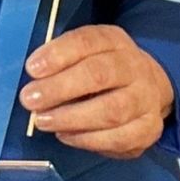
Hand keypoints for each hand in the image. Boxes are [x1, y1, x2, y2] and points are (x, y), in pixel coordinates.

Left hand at [19, 25, 173, 159]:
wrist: (146, 87)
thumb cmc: (101, 69)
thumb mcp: (81, 53)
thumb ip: (59, 62)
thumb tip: (34, 80)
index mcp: (113, 41)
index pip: (87, 41)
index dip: (58, 54)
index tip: (32, 69)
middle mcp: (134, 66)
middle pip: (100, 75)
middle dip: (60, 88)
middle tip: (30, 100)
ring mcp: (146, 98)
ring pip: (111, 110)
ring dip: (71, 118)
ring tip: (43, 121)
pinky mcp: (149, 128)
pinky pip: (119, 138)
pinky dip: (87, 139)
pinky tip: (65, 135)